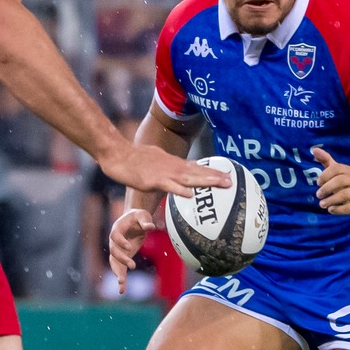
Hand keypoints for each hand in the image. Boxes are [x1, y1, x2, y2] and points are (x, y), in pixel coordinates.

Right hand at [97, 143, 230, 196]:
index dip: (212, 171)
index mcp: (173, 164)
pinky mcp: (153, 180)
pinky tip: (191, 194)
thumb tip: (176, 178)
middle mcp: (172, 167)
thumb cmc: (134, 160)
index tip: (227, 174)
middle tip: (232, 181)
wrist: (117, 154)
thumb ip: (167, 170)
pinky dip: (180, 190)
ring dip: (206, 180)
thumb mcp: (155, 162)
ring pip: (189, 178)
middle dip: (215, 176)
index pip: (196, 168)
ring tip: (222, 183)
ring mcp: (164, 173)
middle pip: (197, 172)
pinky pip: (169, 186)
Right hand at [107, 206, 155, 282]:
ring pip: (114, 263)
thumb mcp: (143, 215)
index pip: (115, 236)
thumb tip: (151, 227)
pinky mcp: (122, 258)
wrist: (134, 220)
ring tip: (122, 284)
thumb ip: (145, 221)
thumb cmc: (139, 216)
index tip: (129, 248)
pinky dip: (121, 279)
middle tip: (132, 265)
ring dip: (118, 273)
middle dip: (122, 259)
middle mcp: (114, 241)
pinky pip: (120, 269)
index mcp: (117, 228)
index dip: (120, 242)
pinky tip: (122, 290)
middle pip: (114, 252)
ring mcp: (117, 250)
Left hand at [312, 147, 349, 214]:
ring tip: (322, 204)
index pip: (336, 169)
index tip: (318, 183)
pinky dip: (338, 209)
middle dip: (327, 188)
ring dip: (331, 200)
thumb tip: (314, 149)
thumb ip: (326, 160)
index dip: (325, 175)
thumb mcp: (337, 170)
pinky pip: (349, 207)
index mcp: (347, 170)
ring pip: (344, 195)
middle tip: (318, 195)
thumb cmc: (346, 182)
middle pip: (340, 181)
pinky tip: (330, 210)